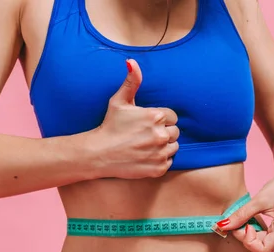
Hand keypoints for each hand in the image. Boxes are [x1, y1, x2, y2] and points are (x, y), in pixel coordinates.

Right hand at [93, 59, 179, 178]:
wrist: (99, 154)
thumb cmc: (109, 126)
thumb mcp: (119, 101)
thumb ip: (131, 82)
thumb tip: (132, 62)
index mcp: (156, 117)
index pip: (172, 117)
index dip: (161, 119)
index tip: (147, 124)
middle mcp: (161, 135)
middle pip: (175, 132)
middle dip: (164, 132)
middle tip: (146, 135)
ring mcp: (161, 153)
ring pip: (174, 147)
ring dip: (164, 146)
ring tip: (146, 145)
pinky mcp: (159, 168)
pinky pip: (169, 162)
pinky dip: (160, 160)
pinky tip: (146, 156)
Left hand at [216, 156, 273, 251]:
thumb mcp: (259, 200)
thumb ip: (240, 215)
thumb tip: (222, 226)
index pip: (264, 250)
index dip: (249, 241)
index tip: (245, 225)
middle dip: (250, 241)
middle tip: (244, 224)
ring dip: (258, 243)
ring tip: (253, 226)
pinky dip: (266, 242)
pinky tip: (260, 230)